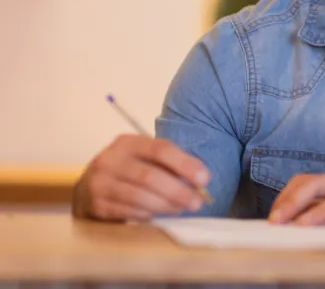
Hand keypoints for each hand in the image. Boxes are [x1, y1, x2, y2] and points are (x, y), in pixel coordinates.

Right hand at [73, 134, 209, 221]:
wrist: (87, 189)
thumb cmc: (127, 172)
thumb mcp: (142, 159)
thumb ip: (167, 164)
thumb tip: (201, 180)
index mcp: (127, 143)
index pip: (160, 149)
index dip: (185, 164)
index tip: (205, 179)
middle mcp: (110, 160)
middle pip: (150, 176)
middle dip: (178, 191)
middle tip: (197, 202)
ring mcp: (99, 183)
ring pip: (139, 197)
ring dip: (166, 205)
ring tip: (182, 209)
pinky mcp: (96, 205)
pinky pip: (128, 211)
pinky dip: (148, 214)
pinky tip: (158, 214)